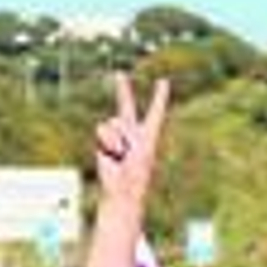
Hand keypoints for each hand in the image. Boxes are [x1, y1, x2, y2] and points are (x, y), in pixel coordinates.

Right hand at [93, 73, 169, 210]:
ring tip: (121, 154)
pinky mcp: (103, 143)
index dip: (159, 96)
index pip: (155, 112)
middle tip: (119, 74)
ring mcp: (116, 138)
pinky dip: (108, 141)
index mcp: (148, 135)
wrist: (122, 192)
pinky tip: (112, 154)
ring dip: (118, 138)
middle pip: (127, 107)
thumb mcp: (141, 150)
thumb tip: (109, 124)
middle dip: (122, 91)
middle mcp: (132, 133)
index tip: (163, 81)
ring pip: (114, 121)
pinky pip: (103, 130)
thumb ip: (131, 133)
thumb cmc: (136, 175)